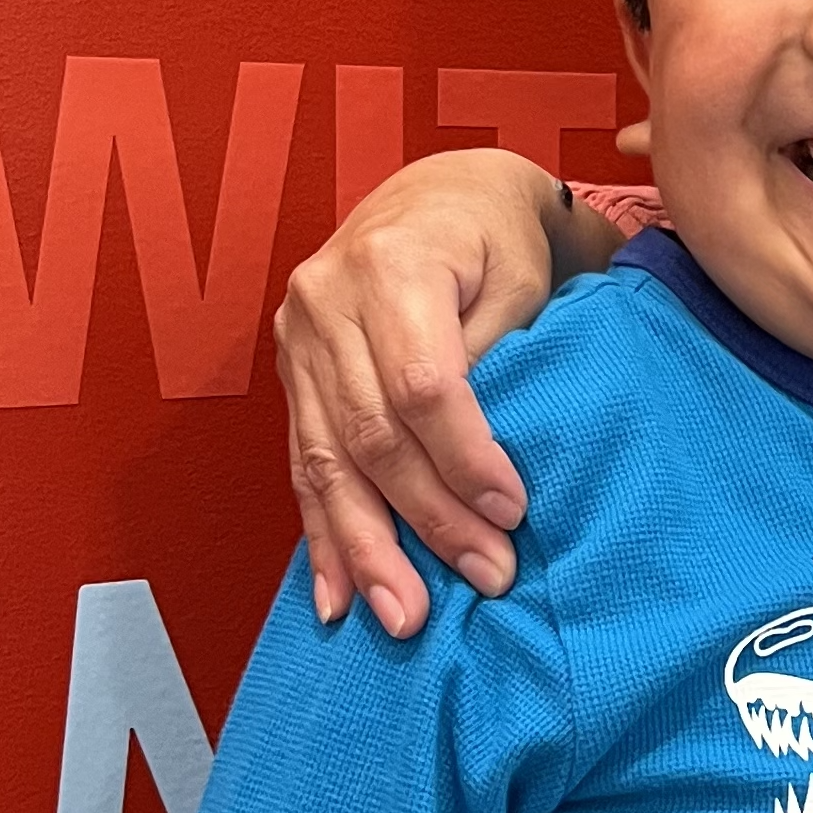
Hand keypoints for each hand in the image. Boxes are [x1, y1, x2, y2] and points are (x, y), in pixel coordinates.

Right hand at [273, 149, 620, 635]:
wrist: (441, 194)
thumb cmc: (500, 238)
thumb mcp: (522, 278)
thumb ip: (502, 358)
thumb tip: (489, 467)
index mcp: (392, 265)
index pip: (424, 387)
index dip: (465, 458)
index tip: (512, 514)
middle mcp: (327, 301)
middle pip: (372, 434)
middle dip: (426, 519)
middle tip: (484, 579)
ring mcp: (297, 338)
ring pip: (327, 460)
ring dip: (367, 548)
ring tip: (402, 618)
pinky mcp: (290, 372)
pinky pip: (302, 462)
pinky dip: (322, 533)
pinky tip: (336, 596)